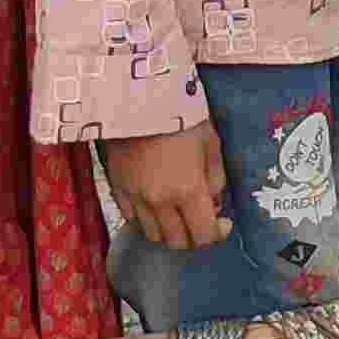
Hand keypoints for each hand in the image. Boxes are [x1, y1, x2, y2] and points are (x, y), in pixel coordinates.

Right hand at [105, 119, 231, 252]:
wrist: (137, 97)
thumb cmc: (181, 116)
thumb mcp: (211, 144)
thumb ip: (215, 178)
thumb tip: (214, 200)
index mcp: (188, 190)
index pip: (204, 236)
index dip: (217, 234)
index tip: (222, 222)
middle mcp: (160, 201)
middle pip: (177, 242)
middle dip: (193, 236)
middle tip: (199, 218)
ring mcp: (135, 197)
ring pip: (152, 234)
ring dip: (168, 229)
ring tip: (176, 210)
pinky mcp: (117, 188)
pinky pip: (131, 217)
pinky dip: (144, 217)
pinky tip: (153, 202)